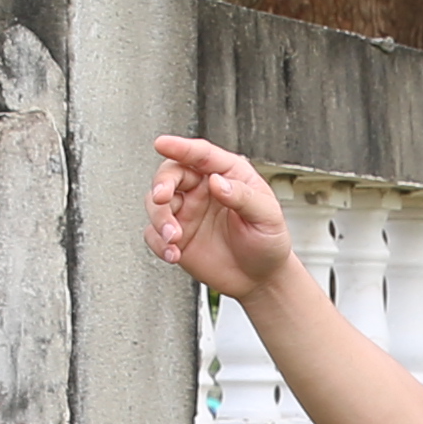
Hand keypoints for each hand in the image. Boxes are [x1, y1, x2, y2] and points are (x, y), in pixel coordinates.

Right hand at [146, 134, 300, 302]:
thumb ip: (243, 196)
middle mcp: (203, 189)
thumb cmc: (268, 241)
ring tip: (174, 237)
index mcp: (228, 175)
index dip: (180, 147)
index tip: (162, 144)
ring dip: (159, 218)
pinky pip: (154, 234)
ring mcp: (187, 212)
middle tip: (162, 197)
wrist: (261, 279)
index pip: (201, 155)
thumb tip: (218, 182)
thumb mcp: (267, 216)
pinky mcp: (177, 236)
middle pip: (171, 174)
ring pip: (157, 203)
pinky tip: (173, 252)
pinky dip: (158, 243)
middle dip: (161, 184)